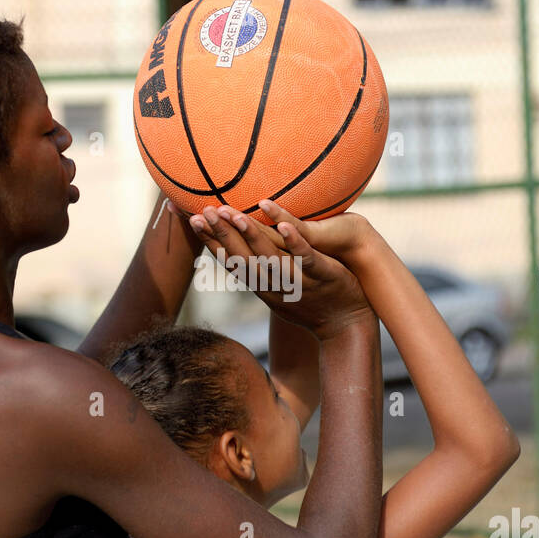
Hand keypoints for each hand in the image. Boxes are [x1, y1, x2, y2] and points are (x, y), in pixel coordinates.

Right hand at [189, 202, 372, 339]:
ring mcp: (299, 281)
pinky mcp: (323, 276)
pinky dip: (294, 242)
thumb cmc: (313, 303)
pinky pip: (307, 257)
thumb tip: (240, 253)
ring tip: (236, 215)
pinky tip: (284, 225)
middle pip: (243, 258)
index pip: (230, 260)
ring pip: (270, 258)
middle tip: (204, 211)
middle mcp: (275, 285)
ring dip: (252, 236)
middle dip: (222, 234)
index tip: (192, 219)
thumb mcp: (279, 290)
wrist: (346, 326)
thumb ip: (260, 271)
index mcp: (262, 286)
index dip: (210, 240)